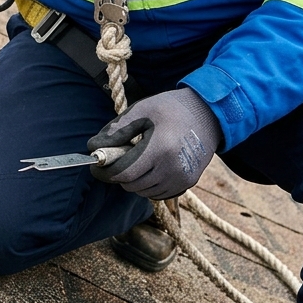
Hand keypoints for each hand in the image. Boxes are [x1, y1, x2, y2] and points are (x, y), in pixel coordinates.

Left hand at [87, 87, 222, 200]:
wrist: (208, 114)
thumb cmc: (171, 108)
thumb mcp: (141, 111)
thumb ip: (116, 130)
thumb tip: (94, 148)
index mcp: (160, 149)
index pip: (124, 173)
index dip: (105, 172)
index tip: (96, 166)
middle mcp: (173, 169)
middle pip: (132, 185)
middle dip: (119, 174)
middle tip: (118, 157)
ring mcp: (182, 179)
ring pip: (144, 192)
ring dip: (134, 180)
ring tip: (137, 158)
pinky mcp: (187, 184)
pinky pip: (158, 194)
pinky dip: (148, 184)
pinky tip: (150, 166)